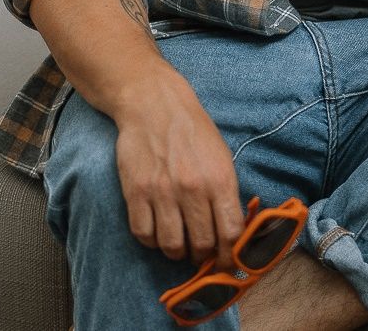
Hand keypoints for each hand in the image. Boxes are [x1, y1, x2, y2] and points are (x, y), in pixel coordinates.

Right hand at [112, 71, 246, 268]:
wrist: (154, 105)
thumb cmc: (193, 130)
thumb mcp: (222, 156)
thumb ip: (226, 193)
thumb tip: (231, 231)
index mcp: (220, 179)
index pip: (231, 233)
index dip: (230, 256)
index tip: (226, 263)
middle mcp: (193, 188)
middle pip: (202, 244)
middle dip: (204, 256)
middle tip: (201, 254)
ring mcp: (162, 192)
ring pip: (172, 246)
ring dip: (177, 252)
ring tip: (179, 244)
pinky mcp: (136, 193)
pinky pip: (144, 235)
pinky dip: (151, 241)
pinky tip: (157, 231)